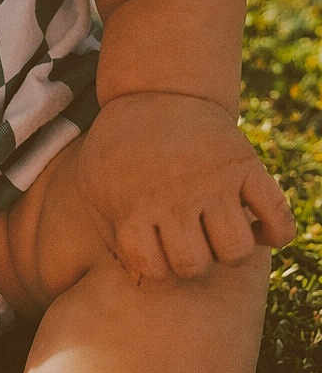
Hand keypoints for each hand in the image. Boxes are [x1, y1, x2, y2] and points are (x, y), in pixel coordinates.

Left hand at [74, 92, 296, 283]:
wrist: (157, 91)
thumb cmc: (121, 149)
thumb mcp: (95, 184)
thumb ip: (109, 233)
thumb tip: (140, 280)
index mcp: (134, 203)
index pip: (153, 270)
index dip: (156, 266)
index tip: (155, 245)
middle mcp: (175, 195)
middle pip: (195, 265)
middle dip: (192, 262)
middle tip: (188, 239)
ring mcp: (214, 180)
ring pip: (236, 251)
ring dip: (229, 251)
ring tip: (217, 232)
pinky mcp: (245, 165)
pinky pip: (277, 219)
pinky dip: (274, 233)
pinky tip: (255, 226)